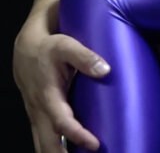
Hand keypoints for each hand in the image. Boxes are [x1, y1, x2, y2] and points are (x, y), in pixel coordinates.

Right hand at [13, 28, 109, 151]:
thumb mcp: (66, 45)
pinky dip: (52, 149)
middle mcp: (39, 110)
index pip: (62, 122)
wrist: (26, 47)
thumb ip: (85, 56)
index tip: (95, 145)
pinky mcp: (38, 116)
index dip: (78, 135)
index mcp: (47, 96)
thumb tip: (105, 70)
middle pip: (48, 143)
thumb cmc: (48, 47)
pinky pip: (42, 138)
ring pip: (42, 144)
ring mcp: (36, 115)